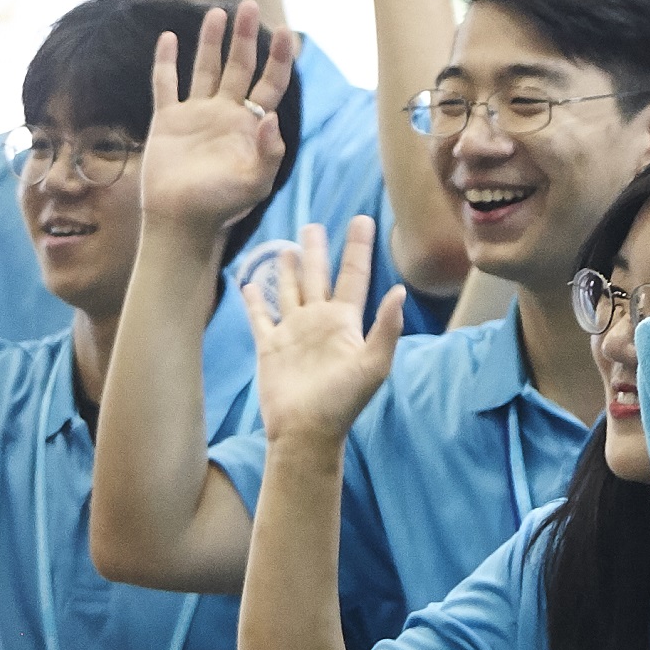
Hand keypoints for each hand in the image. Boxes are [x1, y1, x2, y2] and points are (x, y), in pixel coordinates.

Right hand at [138, 2, 299, 238]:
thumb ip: (269, 152)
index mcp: (252, 125)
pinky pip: (166, 85)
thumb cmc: (223, 206)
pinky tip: (169, 38)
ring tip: (218, 12)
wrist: (181, 220)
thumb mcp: (256, 182)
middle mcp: (226, 113)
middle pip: (240, 66)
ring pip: (205, 68)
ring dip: (211, 41)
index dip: (280, 59)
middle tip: (250, 5)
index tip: (286, 32)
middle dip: (246, 37)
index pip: (271, 83)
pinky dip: (166, 62)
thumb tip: (272, 117)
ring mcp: (196, 115)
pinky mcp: (167, 121)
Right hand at [242, 220, 405, 450]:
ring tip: (288, 246)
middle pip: (318, 276)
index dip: (358, 247)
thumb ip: (385, 328)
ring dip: (289, 269)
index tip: (362, 219)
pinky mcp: (269, 346)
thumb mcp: (373, 365)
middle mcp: (320, 321)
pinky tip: (251, 282)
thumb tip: (399, 291)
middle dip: (318, 250)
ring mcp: (294, 332)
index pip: (354, 275)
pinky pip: (261, 317)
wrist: (306, 430)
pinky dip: (255, 300)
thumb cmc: (343, 402)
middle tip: (314, 224)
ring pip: (290, 291)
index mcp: (346, 322)